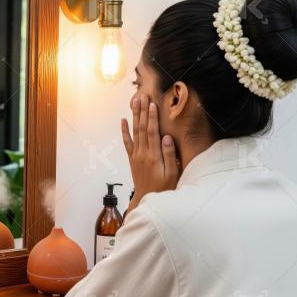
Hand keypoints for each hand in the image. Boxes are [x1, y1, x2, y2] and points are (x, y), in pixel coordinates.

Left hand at [121, 94, 180, 209]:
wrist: (146, 199)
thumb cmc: (163, 188)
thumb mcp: (172, 174)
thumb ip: (170, 156)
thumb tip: (167, 138)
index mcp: (153, 156)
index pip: (152, 132)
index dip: (152, 118)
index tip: (152, 104)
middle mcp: (142, 153)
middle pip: (142, 128)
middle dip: (142, 111)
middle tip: (143, 96)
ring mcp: (136, 155)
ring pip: (134, 132)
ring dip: (134, 116)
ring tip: (135, 102)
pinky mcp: (132, 158)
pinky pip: (127, 142)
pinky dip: (124, 131)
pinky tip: (123, 120)